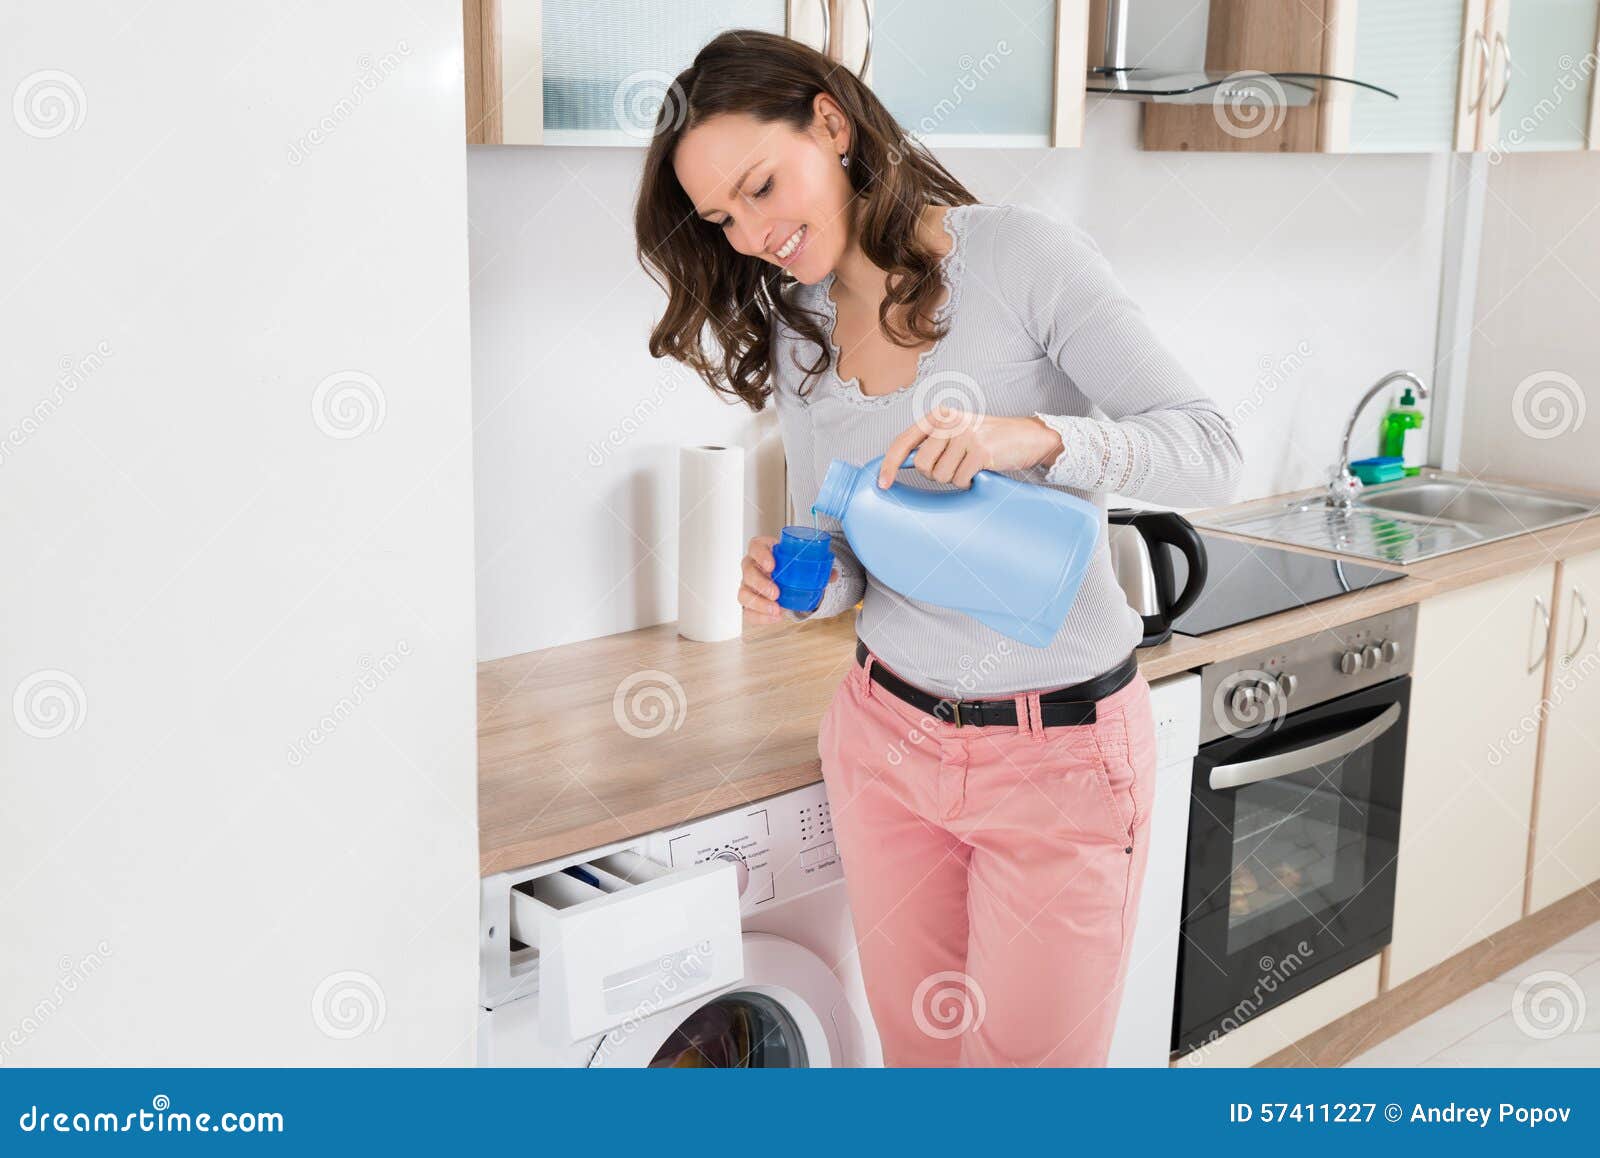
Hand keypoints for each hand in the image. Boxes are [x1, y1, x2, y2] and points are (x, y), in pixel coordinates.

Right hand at [739, 535, 838, 624]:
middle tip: (776, 593)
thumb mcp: (802, 562)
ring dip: (759, 603)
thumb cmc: (789, 566)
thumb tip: (832, 575)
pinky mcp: (749, 602)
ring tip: (776, 610)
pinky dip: (760, 617)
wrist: (784, 579)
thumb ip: (817, 567)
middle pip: (748, 571)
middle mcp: (752, 566)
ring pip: (743, 593)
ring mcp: (748, 584)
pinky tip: (775, 618)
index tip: (771, 565)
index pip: (755, 547)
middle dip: (761, 583)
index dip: (760, 555)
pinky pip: (748, 611)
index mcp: (763, 550)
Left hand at [876, 407, 1063, 489]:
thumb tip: (898, 464)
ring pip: (941, 475)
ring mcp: (965, 434)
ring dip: (955, 478)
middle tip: (956, 465)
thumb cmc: (987, 439)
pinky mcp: (980, 450)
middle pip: (921, 465)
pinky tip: (980, 470)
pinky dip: (969, 482)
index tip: (882, 483)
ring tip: (970, 465)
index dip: (889, 465)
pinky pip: (961, 480)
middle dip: (936, 474)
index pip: (902, 442)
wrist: (1026, 437)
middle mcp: (949, 421)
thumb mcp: (954, 434)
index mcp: (938, 416)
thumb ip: (929, 444)